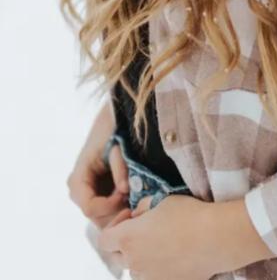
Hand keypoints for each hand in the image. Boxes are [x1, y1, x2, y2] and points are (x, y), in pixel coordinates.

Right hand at [66, 100, 129, 229]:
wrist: (116, 121)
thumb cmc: (113, 131)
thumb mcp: (117, 147)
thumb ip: (120, 167)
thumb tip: (124, 189)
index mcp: (77, 180)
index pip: (90, 208)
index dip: (109, 206)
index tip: (127, 194)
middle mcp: (80, 192)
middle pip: (98, 219)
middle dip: (117, 211)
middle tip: (135, 196)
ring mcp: (90, 197)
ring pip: (106, 219)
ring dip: (121, 210)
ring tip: (135, 192)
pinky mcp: (101, 198)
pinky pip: (111, 212)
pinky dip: (124, 207)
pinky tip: (134, 194)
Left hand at [97, 194, 217, 279]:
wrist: (215, 238)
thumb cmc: (188, 214)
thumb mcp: (161, 201)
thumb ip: (142, 209)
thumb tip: (137, 216)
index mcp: (128, 238)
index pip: (104, 240)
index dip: (114, 227)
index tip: (131, 217)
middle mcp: (134, 262)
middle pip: (118, 257)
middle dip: (127, 243)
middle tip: (146, 231)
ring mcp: (149, 278)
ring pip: (137, 269)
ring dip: (143, 257)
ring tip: (164, 242)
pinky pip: (154, 277)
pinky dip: (159, 268)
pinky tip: (175, 254)